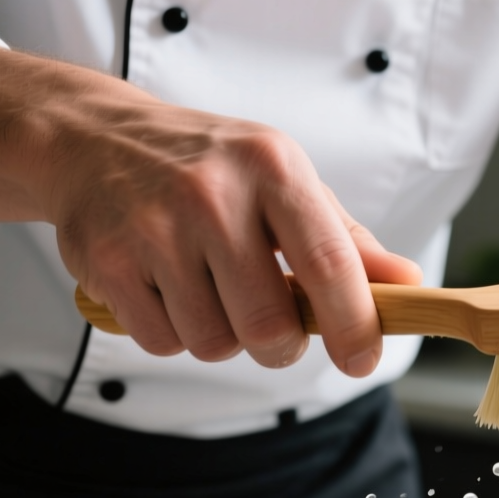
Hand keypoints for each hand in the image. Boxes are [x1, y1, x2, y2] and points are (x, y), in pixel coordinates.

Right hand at [49, 102, 421, 374]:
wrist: (90, 137)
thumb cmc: (207, 166)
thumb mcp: (283, 180)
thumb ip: (346, 238)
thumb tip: (408, 282)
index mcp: (273, 168)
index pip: (330, 264)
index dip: (355, 325)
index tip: (363, 359)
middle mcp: (213, 194)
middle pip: (269, 324)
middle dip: (281, 346)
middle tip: (274, 330)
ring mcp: (154, 228)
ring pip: (214, 342)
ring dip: (221, 336)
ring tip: (209, 291)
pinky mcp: (107, 262)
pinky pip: (162, 342)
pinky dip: (173, 333)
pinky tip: (167, 289)